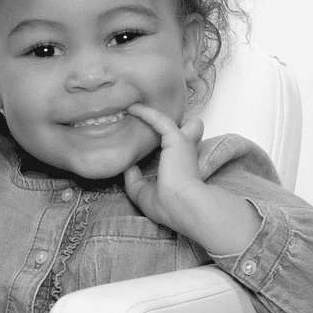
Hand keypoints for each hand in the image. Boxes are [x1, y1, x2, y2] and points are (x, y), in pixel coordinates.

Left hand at [123, 103, 260, 255]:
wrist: (182, 205)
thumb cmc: (167, 205)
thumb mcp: (144, 194)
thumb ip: (135, 181)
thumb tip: (128, 167)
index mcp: (181, 167)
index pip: (174, 150)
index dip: (161, 143)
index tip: (140, 139)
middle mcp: (184, 153)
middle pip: (178, 130)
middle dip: (165, 123)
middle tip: (140, 114)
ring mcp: (182, 144)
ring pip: (169, 122)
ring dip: (151, 113)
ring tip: (132, 107)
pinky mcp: (177, 138)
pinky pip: (159, 119)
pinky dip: (146, 113)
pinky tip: (132, 109)